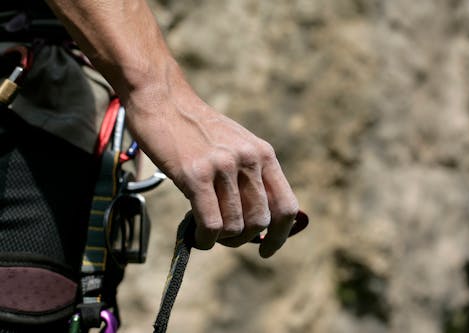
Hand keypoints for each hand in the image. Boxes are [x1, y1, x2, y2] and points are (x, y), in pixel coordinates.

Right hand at [124, 65, 298, 257]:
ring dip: (221, 240)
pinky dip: (205, 239)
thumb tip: (257, 220)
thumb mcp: (236, 145)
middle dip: (242, 238)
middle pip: (259, 221)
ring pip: (234, 226)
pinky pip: (211, 224)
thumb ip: (250, 176)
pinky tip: (197, 236)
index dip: (279, 235)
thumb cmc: (197, 128)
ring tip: (207, 233)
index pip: (285, 206)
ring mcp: (223, 167)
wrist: (163, 100)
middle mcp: (249, 160)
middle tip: (224, 237)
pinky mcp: (196, 175)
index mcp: (263, 154)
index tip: (266, 249)